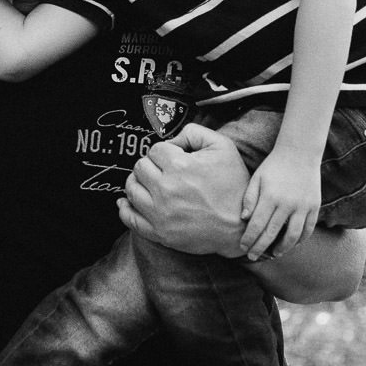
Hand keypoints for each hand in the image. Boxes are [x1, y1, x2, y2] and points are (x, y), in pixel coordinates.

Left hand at [118, 124, 247, 256]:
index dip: (164, 151)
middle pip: (140, 167)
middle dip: (150, 165)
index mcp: (180, 166)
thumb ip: (195, 132)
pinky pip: (130, 218)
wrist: (240, 227)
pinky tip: (126, 202)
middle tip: (163, 170)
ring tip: (150, 183)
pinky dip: (125, 209)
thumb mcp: (224, 147)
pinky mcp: (159, 233)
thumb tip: (172, 139)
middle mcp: (165, 189)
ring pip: (131, 189)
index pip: (154, 149)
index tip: (174, 158)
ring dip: (137, 182)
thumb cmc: (234, 186)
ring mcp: (160, 213)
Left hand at [238, 149, 321, 260]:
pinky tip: (292, 244)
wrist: (300, 153)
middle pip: (272, 233)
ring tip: (274, 254)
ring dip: (282, 248)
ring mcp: (303, 206)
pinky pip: (308, 229)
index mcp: (270, 196)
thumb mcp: (257, 178)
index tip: (242, 248)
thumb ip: (249, 198)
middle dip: (261, 248)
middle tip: (253, 256)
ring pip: (293, 236)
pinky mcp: (314, 206)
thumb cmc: (274, 166)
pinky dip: (301, 239)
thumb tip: (244, 219)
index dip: (249, 239)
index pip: (257, 225)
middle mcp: (287, 203)